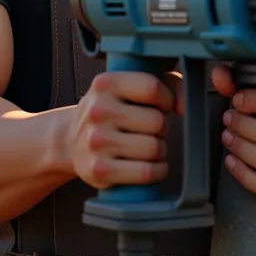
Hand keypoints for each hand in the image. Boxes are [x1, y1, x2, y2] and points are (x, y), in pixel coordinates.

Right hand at [66, 71, 178, 189]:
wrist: (70, 140)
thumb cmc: (113, 109)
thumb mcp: (130, 85)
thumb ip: (167, 83)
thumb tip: (185, 105)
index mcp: (105, 83)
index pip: (151, 87)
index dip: (166, 99)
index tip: (162, 105)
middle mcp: (98, 110)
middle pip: (157, 121)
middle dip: (162, 128)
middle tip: (150, 129)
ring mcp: (96, 141)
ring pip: (154, 148)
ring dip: (160, 150)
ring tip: (148, 146)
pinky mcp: (99, 170)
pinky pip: (147, 173)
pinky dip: (157, 171)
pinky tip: (151, 165)